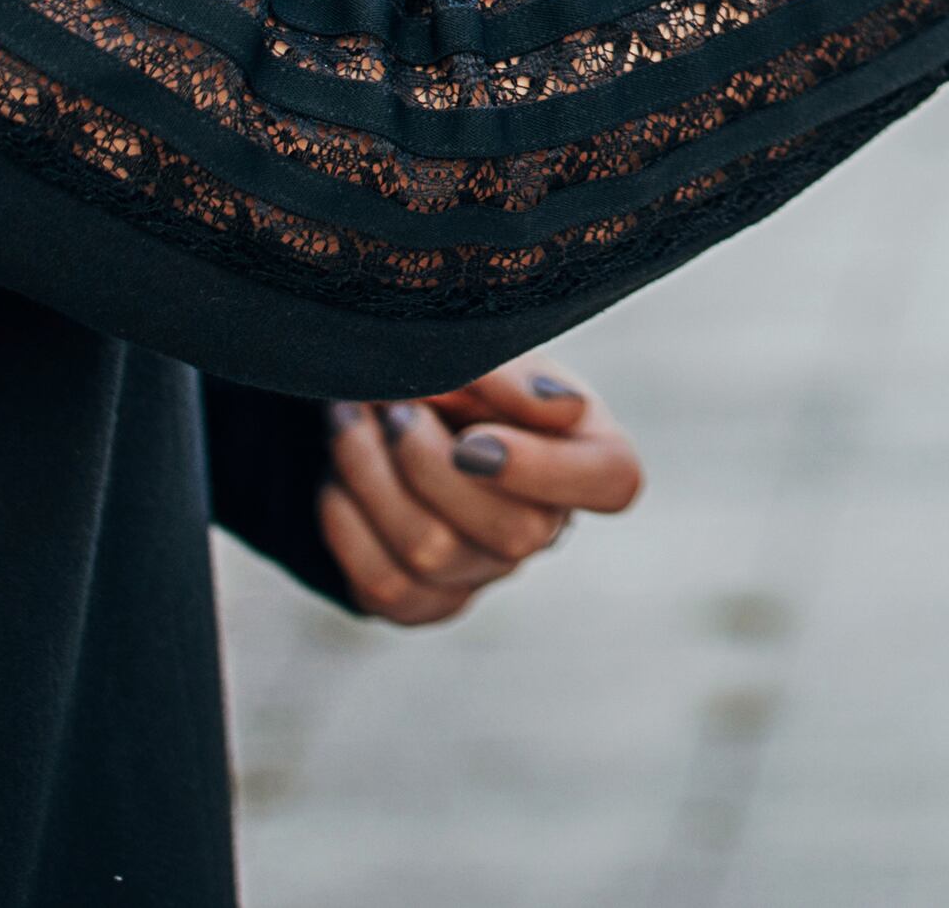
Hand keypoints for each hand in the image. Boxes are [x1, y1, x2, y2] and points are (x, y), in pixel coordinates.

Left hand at [318, 363, 646, 626]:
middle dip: (431, 462)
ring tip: (348, 417)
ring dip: (374, 477)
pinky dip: (349, 525)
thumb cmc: (452, 362)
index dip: (545, 471)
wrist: (384, 392)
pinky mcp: (422, 600)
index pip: (611, 482)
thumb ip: (519, 375)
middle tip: (392, 405)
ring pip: (434, 555)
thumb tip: (561, 407)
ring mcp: (484, 571)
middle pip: (515, 532)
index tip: (472, 438)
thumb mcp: (488, 348)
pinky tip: (338, 479)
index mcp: (586, 451)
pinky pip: (384, 586)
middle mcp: (546, 524)